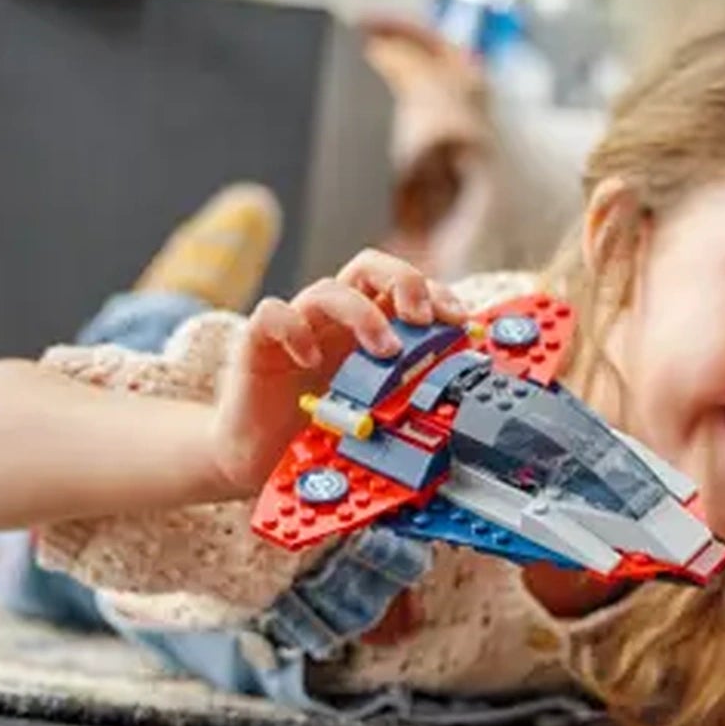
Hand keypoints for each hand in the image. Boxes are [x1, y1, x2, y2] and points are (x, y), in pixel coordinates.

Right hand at [208, 250, 467, 497]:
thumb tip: (467, 408)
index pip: (404, 288)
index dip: (435, 294)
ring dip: (363, 313)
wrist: (257, 458)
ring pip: (329, 288)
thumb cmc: (318, 433)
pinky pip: (273, 314)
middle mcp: (335, 321)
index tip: (460, 323)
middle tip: (423, 319)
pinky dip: (294, 329)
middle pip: (370, 266)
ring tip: (384, 350)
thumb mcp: (378, 417)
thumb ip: (412, 401)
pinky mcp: (258, 343)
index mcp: (368, 330)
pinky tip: (310, 359)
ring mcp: (298, 327)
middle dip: (404, 281)